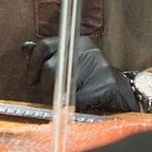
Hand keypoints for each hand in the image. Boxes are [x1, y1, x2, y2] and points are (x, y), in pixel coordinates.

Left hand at [24, 35, 139, 112]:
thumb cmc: (94, 81)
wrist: (126, 94)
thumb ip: (47, 57)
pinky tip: (78, 108)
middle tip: (51, 96)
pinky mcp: (106, 85)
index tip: (31, 79)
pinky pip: (78, 100)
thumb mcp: (70, 63)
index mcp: (76, 43)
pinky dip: (74, 108)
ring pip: (62, 85)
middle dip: (45, 87)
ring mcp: (98, 66)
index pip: (44, 46)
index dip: (33, 64)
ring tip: (64, 102)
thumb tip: (25, 49)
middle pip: (50, 68)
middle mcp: (86, 50)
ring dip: (59, 98)